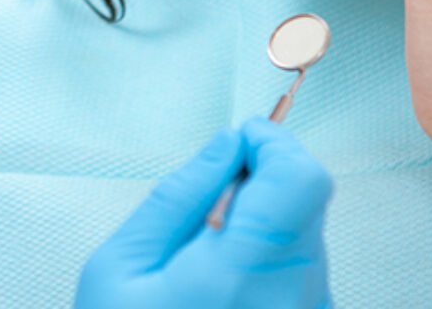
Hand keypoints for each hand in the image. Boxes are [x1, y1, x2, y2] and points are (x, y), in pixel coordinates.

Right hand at [74, 116, 333, 308]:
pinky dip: (275, 257)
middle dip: (267, 177)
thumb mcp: (122, 266)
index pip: (301, 180)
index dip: (275, 143)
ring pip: (309, 235)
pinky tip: (228, 284)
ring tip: (211, 253)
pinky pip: (306, 273)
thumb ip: (181, 194)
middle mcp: (290, 302)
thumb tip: (229, 144)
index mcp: (238, 279)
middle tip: (215, 196)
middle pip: (308, 201)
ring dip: (271, 220)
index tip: (242, 139)